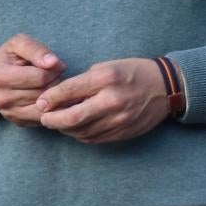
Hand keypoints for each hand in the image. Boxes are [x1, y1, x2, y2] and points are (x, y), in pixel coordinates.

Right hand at [0, 34, 64, 123]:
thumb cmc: (6, 58)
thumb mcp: (17, 44)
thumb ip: (36, 50)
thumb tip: (54, 62)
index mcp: (1, 77)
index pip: (40, 77)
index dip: (53, 69)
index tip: (54, 64)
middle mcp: (3, 98)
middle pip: (44, 93)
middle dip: (55, 82)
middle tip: (55, 74)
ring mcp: (10, 113)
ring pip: (46, 108)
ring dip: (54, 96)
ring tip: (52, 84)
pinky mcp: (18, 122)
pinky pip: (43, 118)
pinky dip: (51, 108)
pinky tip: (49, 97)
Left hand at [36, 58, 172, 143]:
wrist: (165, 88)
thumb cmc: (132, 72)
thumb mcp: (107, 66)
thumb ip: (83, 82)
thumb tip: (58, 96)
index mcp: (106, 78)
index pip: (69, 90)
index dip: (50, 99)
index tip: (40, 102)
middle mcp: (112, 100)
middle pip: (72, 118)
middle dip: (53, 120)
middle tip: (44, 118)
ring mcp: (119, 120)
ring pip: (82, 132)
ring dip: (65, 129)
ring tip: (57, 123)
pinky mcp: (123, 133)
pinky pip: (94, 138)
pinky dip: (80, 135)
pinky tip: (75, 129)